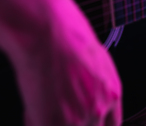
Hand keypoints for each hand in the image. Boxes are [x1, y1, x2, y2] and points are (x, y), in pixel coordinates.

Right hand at [0, 0, 121, 125]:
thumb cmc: (69, 36)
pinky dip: (34, 119)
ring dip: (52, 120)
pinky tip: (33, 104)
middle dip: (73, 122)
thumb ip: (99, 87)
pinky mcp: (52, 121)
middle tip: (59, 110)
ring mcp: (78, 117)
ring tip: (44, 101)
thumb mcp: (98, 60)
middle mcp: (99, 107)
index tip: (86, 123)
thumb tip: (93, 104)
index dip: (96, 125)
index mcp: (113, 92)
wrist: (47, 28)